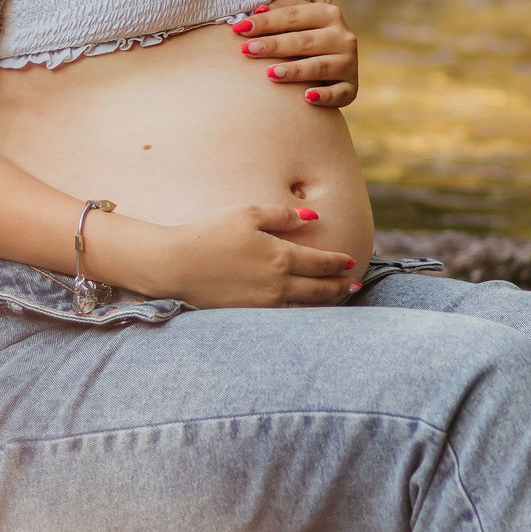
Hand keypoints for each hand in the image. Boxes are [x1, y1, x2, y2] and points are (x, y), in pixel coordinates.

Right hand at [156, 203, 360, 308]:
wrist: (175, 265)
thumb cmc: (209, 233)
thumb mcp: (247, 213)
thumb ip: (282, 216)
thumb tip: (312, 217)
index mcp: (280, 256)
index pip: (320, 262)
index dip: (338, 263)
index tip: (350, 262)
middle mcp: (278, 284)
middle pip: (319, 290)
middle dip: (340, 287)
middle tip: (355, 286)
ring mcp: (264, 305)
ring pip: (305, 308)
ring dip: (324, 304)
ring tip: (336, 301)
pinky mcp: (249, 317)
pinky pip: (284, 318)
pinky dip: (300, 315)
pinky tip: (303, 312)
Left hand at [231, 1, 357, 107]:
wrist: (333, 67)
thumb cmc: (304, 39)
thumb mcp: (296, 20)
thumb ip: (279, 12)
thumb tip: (257, 10)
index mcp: (328, 14)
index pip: (293, 16)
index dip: (266, 22)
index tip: (239, 29)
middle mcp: (342, 36)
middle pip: (304, 41)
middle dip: (274, 45)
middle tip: (248, 50)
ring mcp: (349, 63)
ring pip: (320, 67)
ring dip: (295, 70)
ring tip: (270, 74)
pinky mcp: (351, 88)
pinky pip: (339, 94)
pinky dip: (324, 96)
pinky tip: (306, 97)